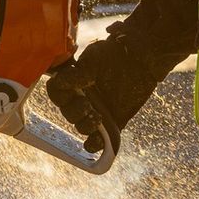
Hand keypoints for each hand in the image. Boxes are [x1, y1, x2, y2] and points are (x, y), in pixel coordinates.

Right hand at [46, 34, 161, 143]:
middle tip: (89, 105)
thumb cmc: (115, 54)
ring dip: (85, 126)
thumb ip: (77, 74)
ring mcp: (96, 111)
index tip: (71, 94)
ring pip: (81, 127)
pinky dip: (95, 144)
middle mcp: (82, 97)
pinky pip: (98, 140)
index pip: (56, 93)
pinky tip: (99, 141)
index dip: (60, 97)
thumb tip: (59, 82)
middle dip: (76, 113)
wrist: (142, 60)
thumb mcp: (93, 59)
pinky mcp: (113, 123)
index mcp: (73, 82)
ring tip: (98, 118)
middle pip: (68, 113)